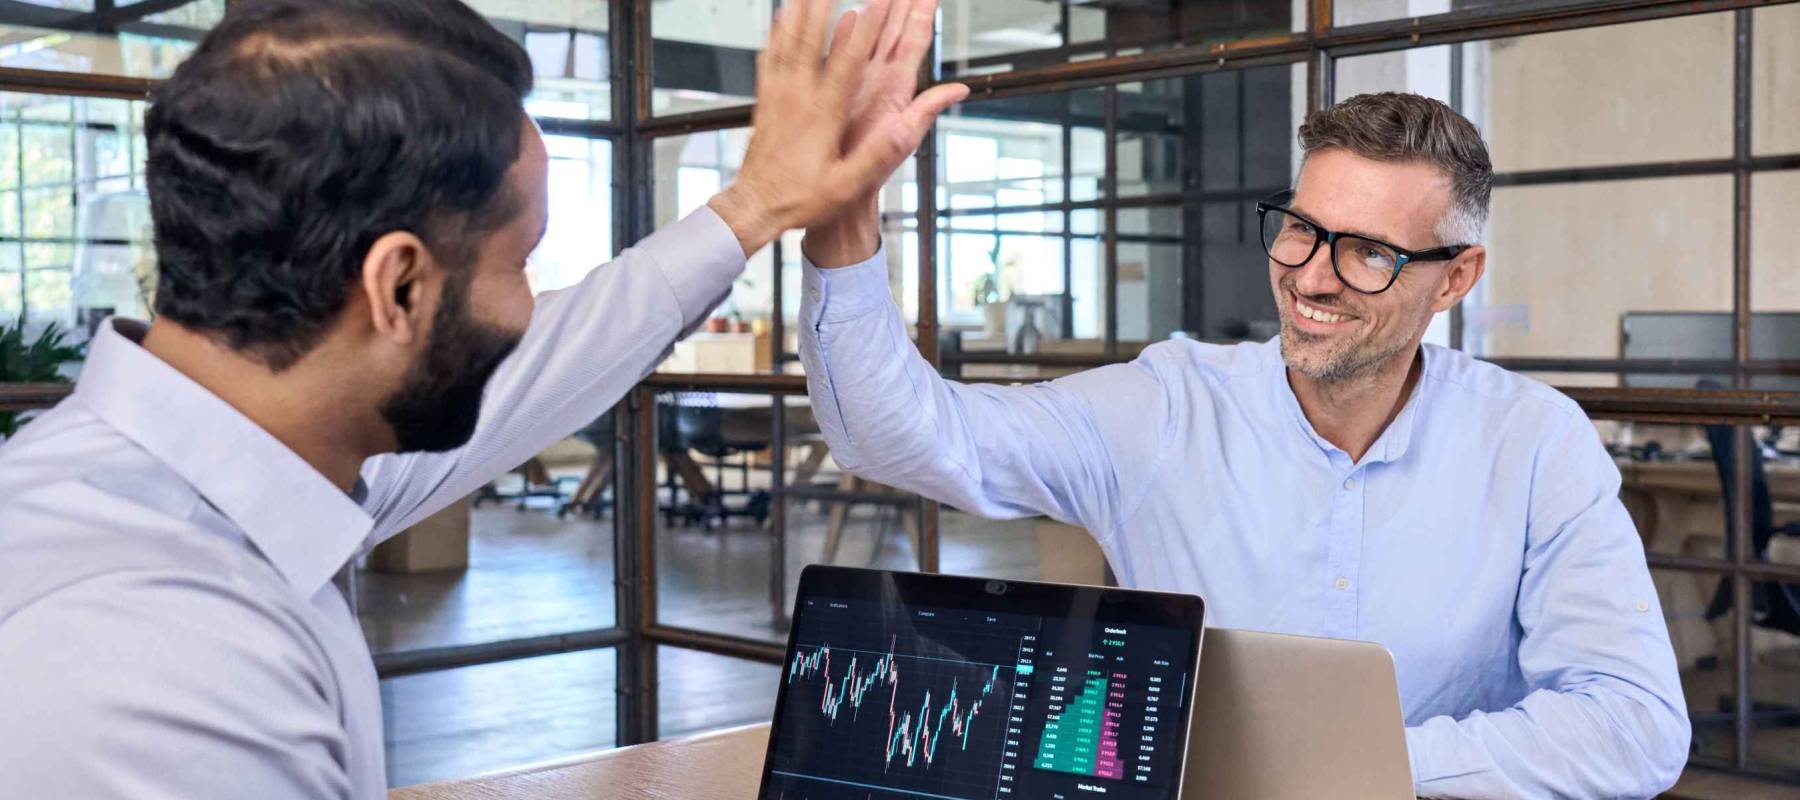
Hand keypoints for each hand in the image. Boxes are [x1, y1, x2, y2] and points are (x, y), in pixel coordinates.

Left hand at [707, 0, 967, 256]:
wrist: (754, 207)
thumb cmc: (799, 199)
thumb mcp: (846, 185)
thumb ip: (877, 156)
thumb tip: (906, 128)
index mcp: (822, 115)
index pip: (847, 61)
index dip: (863, 29)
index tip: (874, 2)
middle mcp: (797, 98)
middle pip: (811, 39)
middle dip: (824, 5)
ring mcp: (778, 97)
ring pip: (788, 42)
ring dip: (800, 10)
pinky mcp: (765, 102)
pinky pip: (770, 57)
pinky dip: (776, 32)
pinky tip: (778, 18)